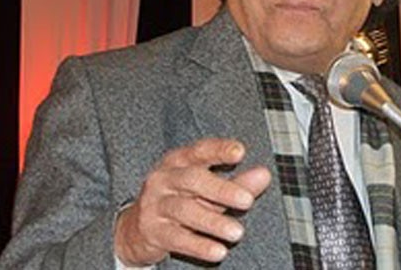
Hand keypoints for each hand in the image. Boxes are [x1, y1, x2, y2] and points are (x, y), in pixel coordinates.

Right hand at [114, 138, 270, 265]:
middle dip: (222, 189)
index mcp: (179, 161)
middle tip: (248, 201)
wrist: (135, 228)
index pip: (200, 151)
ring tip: (238, 233)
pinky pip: (176, 237)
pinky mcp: (152, 230)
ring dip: (213, 222)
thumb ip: (238, 182)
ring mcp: (155, 204)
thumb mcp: (209, 188)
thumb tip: (264, 174)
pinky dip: (198, 245)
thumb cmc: (182, 199)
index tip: (240, 151)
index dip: (219, 150)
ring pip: (185, 210)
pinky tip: (218, 251)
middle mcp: (164, 178)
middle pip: (193, 179)